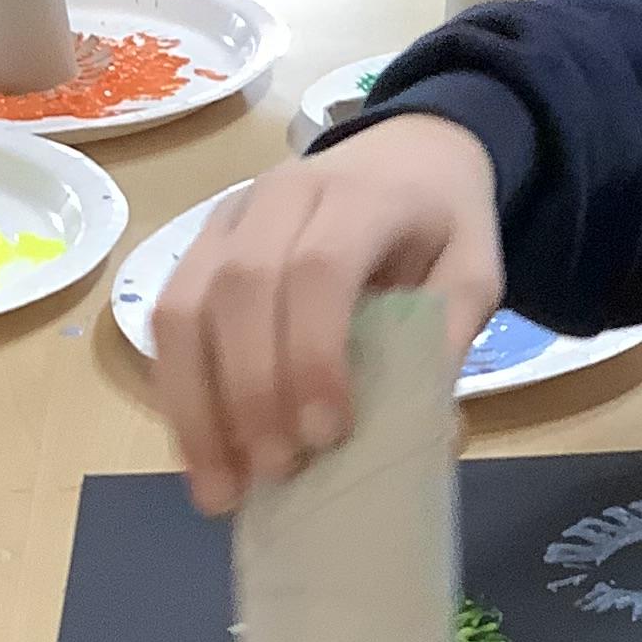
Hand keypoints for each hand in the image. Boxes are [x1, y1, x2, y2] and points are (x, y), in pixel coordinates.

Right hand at [153, 114, 505, 514]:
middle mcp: (279, 195)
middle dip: (250, 391)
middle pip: (240, 289)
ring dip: (195, 405)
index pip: (318, 269)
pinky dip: (178, 393)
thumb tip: (424, 433)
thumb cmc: (440, 224)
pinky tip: (200, 454)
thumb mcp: (474, 272)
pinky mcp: (198, 247)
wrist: (406, 154)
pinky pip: (167, 320)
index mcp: (359, 196)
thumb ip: (450, 337)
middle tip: (277, 471)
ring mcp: (228, 218)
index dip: (313, 354)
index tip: (327, 433)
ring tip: (221, 487)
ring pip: (183, 306)